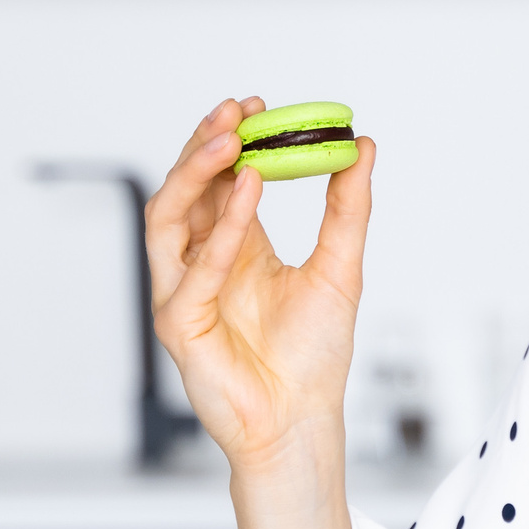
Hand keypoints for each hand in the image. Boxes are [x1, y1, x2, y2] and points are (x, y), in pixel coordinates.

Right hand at [144, 96, 376, 471]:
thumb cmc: (314, 356)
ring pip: (168, 219)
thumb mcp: (340, 267)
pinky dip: (219, 234)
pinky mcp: (179, 325)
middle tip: (237, 113)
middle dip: (206, 146)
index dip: (233, 141)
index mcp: (234, 247)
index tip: (259, 108)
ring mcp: (182, 293)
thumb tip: (360, 147)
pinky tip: (247, 198)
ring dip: (197, 177)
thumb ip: (347, 207)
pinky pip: (190, 273)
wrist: (304, 421)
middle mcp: (201, 264)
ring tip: (233, 143)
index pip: (219, 181)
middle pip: (185, 190)